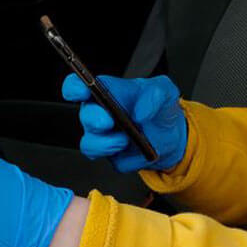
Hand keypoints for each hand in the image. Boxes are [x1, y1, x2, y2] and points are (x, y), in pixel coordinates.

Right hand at [62, 74, 186, 172]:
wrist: (173, 135)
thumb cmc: (160, 107)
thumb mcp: (165, 90)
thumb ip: (155, 94)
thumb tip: (140, 112)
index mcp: (106, 91)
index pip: (77, 86)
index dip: (74, 88)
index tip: (82, 90)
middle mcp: (99, 113)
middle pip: (85, 115)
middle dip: (94, 119)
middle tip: (109, 121)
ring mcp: (102, 137)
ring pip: (90, 143)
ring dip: (107, 143)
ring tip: (126, 140)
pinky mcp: (111, 156)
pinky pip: (110, 160)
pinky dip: (123, 157)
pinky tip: (136, 149)